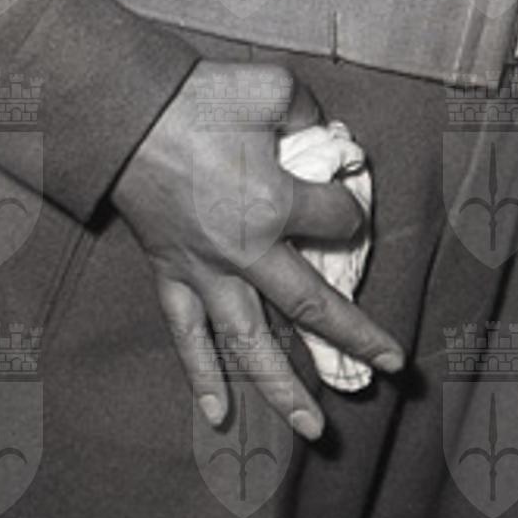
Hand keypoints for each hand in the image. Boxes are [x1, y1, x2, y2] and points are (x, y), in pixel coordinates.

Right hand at [111, 60, 403, 436]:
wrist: (127, 115)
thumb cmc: (201, 99)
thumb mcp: (272, 87)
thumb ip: (308, 111)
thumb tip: (321, 131)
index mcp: (275, 206)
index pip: (338, 219)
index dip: (351, 208)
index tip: (347, 196)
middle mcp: (246, 252)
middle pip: (310, 306)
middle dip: (355, 337)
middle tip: (391, 368)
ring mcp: (205, 272)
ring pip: (249, 343)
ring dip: (282, 388)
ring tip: (311, 430)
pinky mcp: (171, 275)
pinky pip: (187, 336)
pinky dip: (201, 376)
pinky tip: (218, 414)